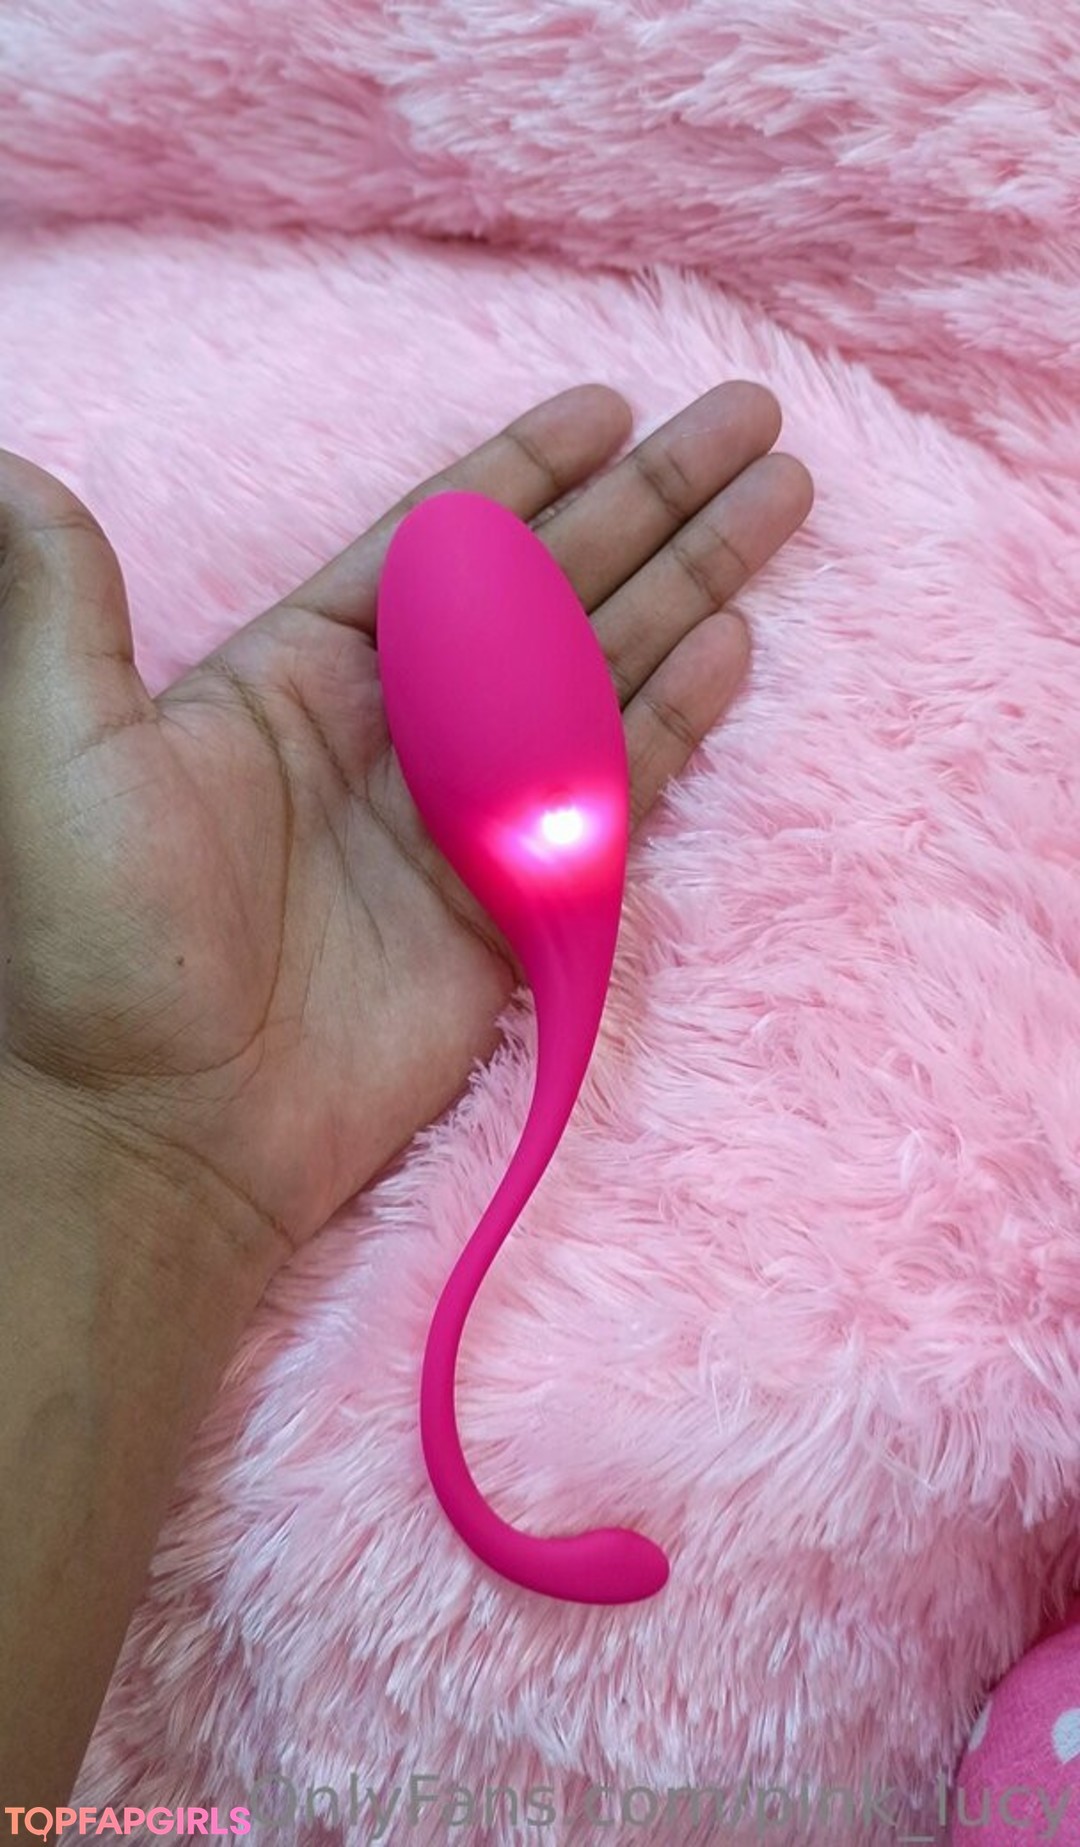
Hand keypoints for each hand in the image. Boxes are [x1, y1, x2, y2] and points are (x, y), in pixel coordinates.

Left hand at [0, 382, 811, 1280]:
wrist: (160, 1132)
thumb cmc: (95, 943)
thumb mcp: (60, 746)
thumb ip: (62, 603)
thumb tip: (7, 464)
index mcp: (297, 677)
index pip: (438, 546)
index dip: (525, 472)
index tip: (606, 406)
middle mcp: (394, 734)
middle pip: (550, 588)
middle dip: (649, 501)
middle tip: (745, 420)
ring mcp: (462, 820)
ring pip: (600, 673)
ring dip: (688, 586)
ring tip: (777, 503)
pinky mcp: (510, 910)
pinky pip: (610, 794)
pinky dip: (672, 721)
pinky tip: (732, 649)